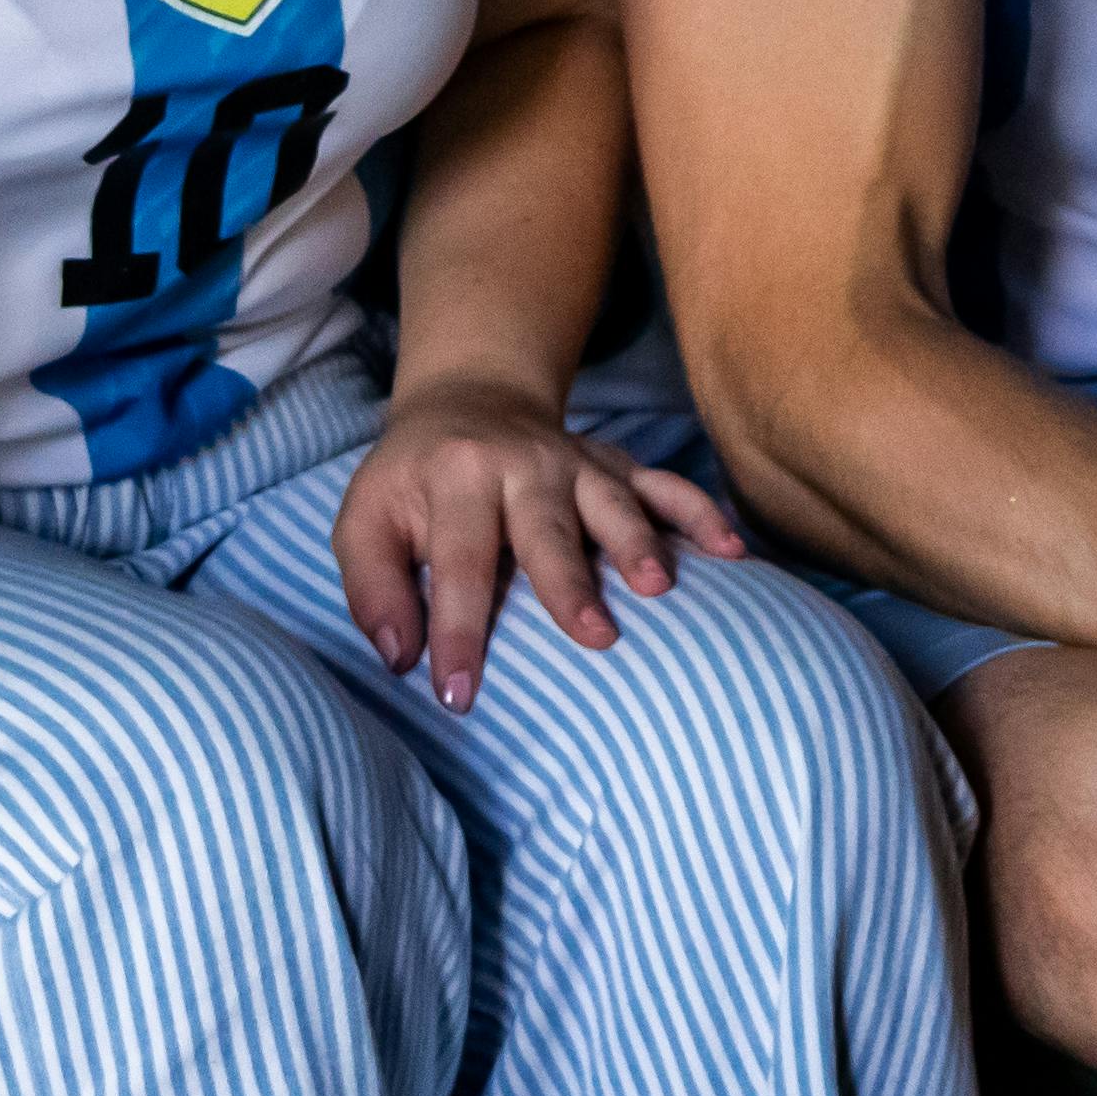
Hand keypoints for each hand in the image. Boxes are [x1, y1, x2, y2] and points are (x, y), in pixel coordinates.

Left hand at [331, 376, 746, 710]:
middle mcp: (520, 466)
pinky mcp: (613, 463)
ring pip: (612, 503)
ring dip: (638, 541)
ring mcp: (575, 462)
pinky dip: (699, 512)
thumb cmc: (412, 482)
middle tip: (595, 637)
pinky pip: (663, 484)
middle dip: (570, 583)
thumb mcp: (365, 522)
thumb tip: (398, 657)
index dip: (458, 630)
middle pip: (546, 530)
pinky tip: (732, 549)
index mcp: (454, 479)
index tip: (458, 696)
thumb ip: (373, 587)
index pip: (460, 563)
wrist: (468, 399)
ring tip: (660, 587)